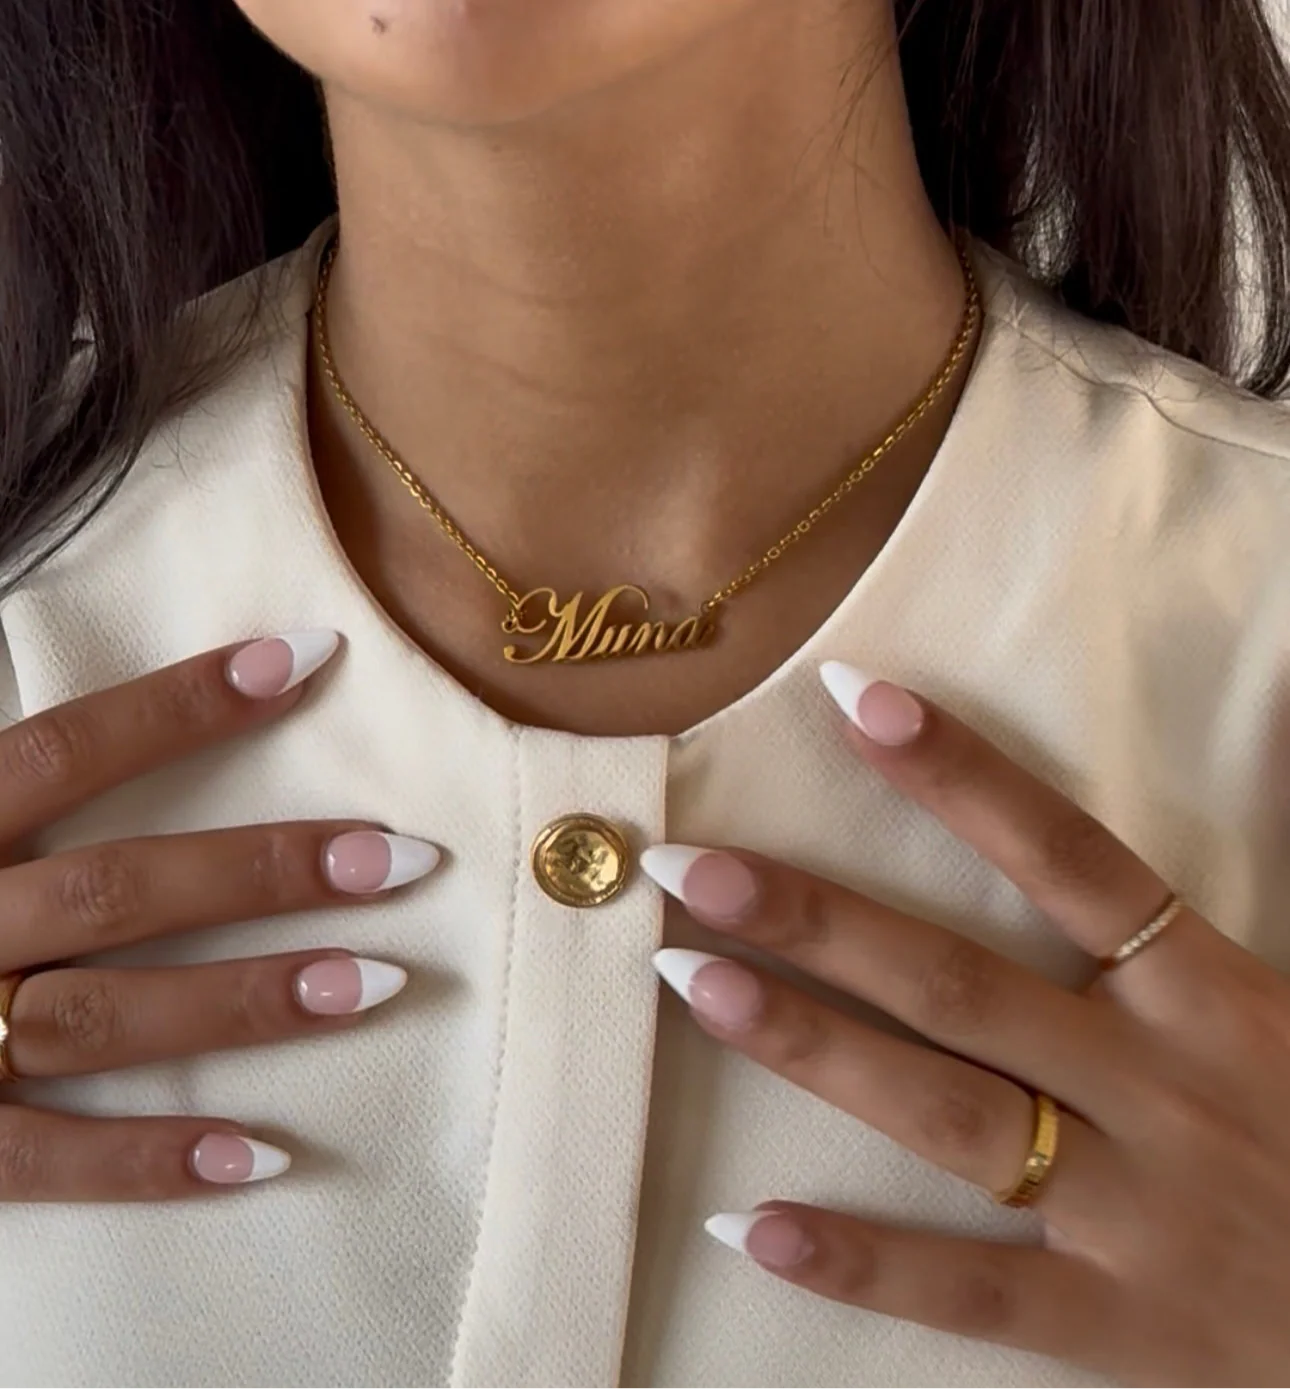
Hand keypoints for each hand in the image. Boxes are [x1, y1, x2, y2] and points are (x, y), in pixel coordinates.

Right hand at [0, 632, 438, 1200]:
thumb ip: (6, 772)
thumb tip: (72, 687)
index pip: (68, 747)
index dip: (186, 701)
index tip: (311, 656)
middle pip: (121, 888)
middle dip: (264, 871)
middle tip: (402, 858)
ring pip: (108, 1016)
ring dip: (247, 1003)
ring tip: (377, 983)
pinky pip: (47, 1163)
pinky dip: (151, 1164)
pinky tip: (264, 1154)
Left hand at [644, 664, 1288, 1388]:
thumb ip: (1228, 890)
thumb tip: (1253, 722)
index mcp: (1214, 997)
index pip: (1069, 856)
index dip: (960, 775)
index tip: (853, 700)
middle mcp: (1161, 1089)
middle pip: (959, 982)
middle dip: (817, 918)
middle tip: (690, 864)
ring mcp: (1138, 1212)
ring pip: (946, 1114)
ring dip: (809, 1047)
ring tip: (691, 982)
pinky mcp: (1124, 1327)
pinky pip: (974, 1292)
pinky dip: (861, 1262)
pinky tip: (750, 1228)